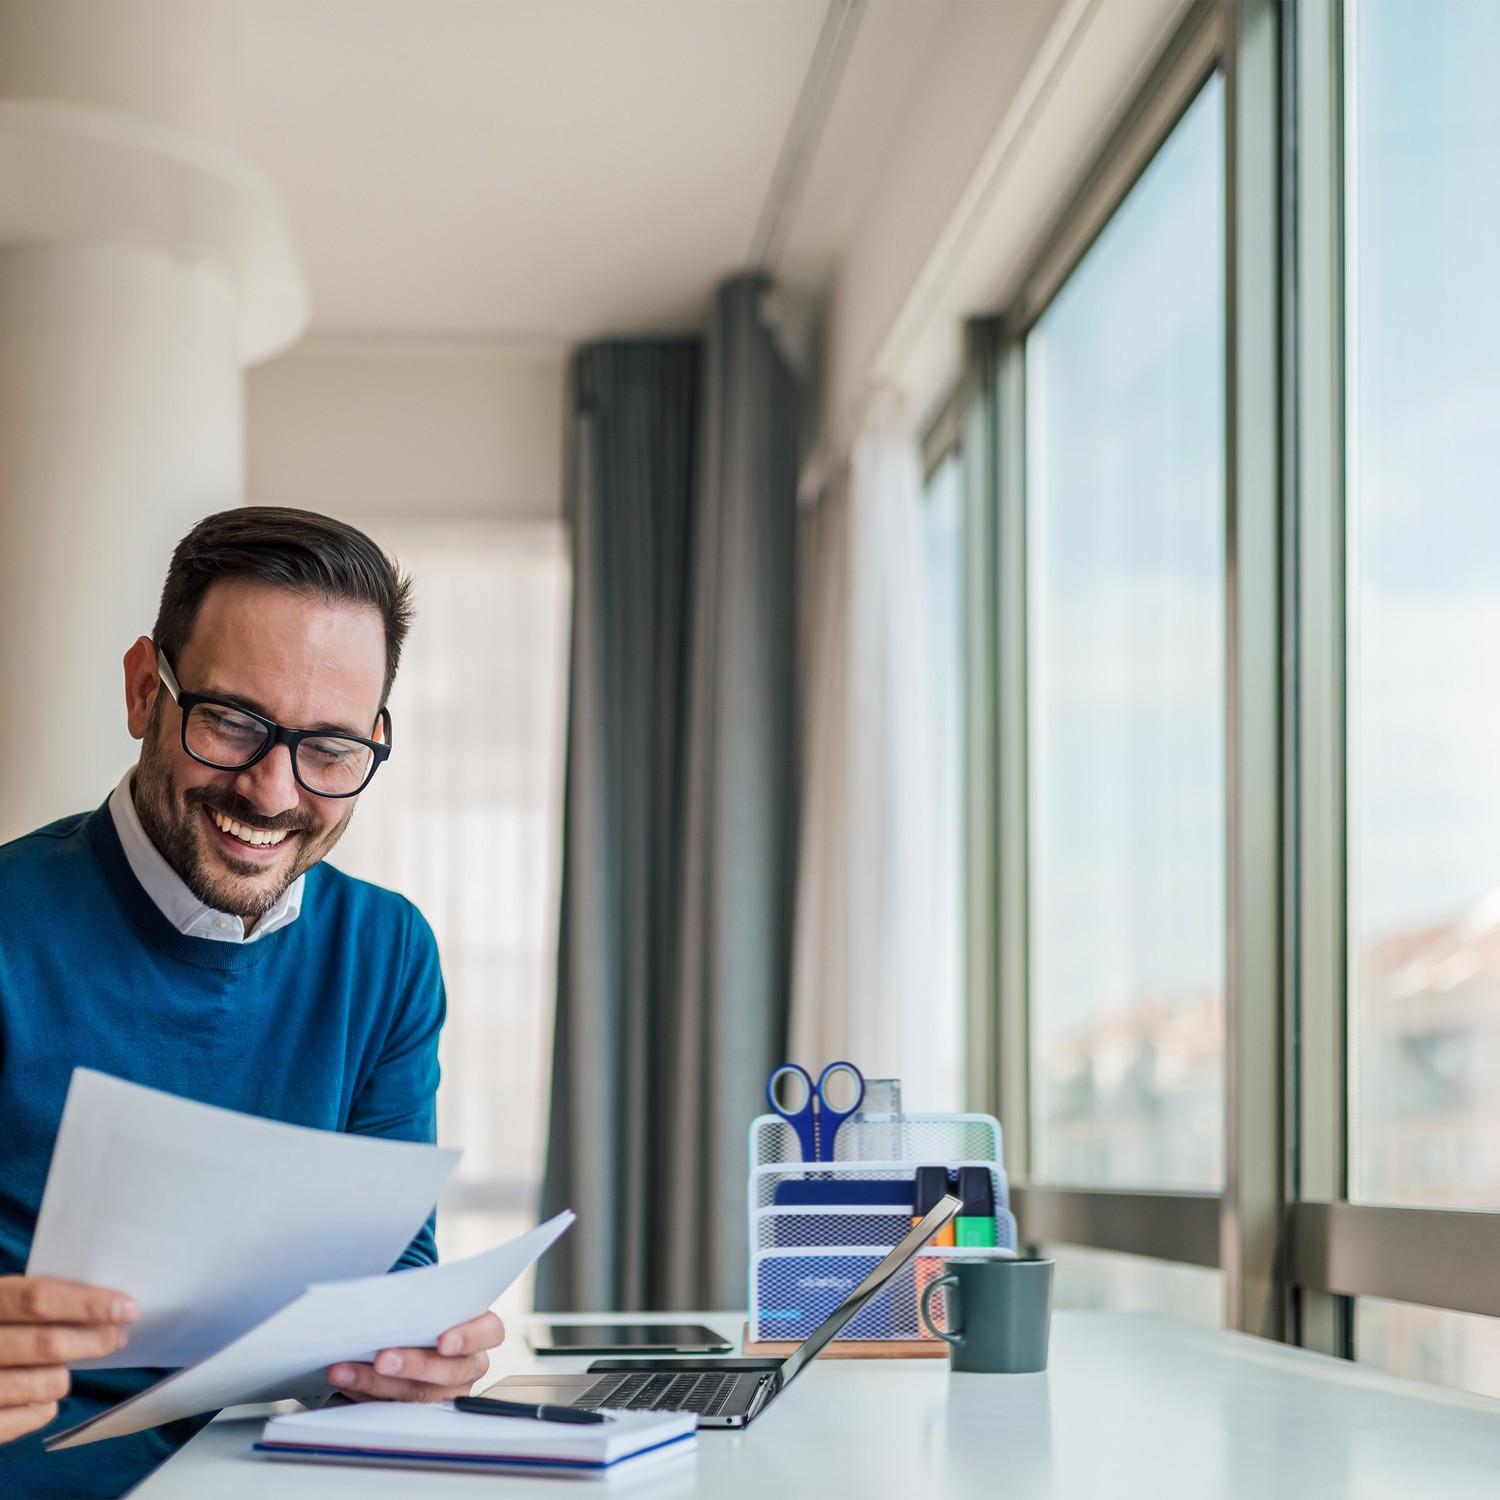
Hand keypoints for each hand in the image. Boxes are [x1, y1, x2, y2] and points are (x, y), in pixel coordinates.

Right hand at [0, 1277, 137, 1444]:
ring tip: (62, 1367)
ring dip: (66, 1375)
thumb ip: (35, 1302)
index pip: (38, 1300)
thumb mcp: (1, 1302)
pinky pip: (34, 1415)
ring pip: (47, 1383)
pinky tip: (36, 1394)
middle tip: (118, 1337)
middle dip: (94, 1341)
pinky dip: (46, 1404)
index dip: (88, 1304)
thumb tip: (105, 1306)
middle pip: (47, 1344)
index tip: (127, 1308)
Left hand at [327, 1310, 503, 1403]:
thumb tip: (391, 1295)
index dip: (469, 1338)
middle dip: (414, 1365)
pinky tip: (344, 1379)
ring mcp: (444, 1391)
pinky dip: (363, 1392)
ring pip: (418, 1395)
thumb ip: (424, 1298)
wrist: (410, 1326)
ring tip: (346, 1370)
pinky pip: (392, 1407)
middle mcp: (468, 1365)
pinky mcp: (415, 1408)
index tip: (443, 1341)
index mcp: (481, 1330)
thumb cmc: (425, 1308)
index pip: (490, 1333)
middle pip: (451, 1371)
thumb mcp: (432, 1297)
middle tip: (383, 1358)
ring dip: (378, 1383)